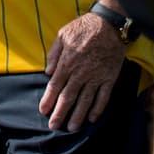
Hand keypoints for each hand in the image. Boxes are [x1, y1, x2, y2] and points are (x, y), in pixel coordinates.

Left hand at [38, 10, 126, 130]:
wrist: (109, 25)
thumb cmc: (83, 28)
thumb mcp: (62, 35)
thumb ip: (54, 54)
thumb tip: (48, 72)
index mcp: (67, 63)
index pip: (55, 86)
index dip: (48, 100)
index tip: (43, 111)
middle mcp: (80, 73)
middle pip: (68, 97)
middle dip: (60, 113)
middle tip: (54, 126)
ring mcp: (96, 77)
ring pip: (85, 101)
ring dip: (78, 116)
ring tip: (72, 128)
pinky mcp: (109, 78)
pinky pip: (103, 97)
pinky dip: (98, 108)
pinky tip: (92, 118)